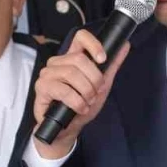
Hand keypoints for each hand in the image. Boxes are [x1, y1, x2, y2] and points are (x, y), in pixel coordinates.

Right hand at [31, 30, 129, 158]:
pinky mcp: (42, 87)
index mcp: (72, 58)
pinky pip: (63, 90)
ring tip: (87, 102)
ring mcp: (47, 74)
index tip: (103, 60)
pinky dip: (77, 102)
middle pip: (79, 59)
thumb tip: (125, 45)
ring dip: (86, 92)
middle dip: (94, 79)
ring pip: (72, 74)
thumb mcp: (101, 85)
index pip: (80, 37)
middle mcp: (57, 62)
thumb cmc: (81, 105)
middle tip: (95, 93)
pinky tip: (80, 108)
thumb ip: (111, 65)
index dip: (94, 45)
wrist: (67, 129)